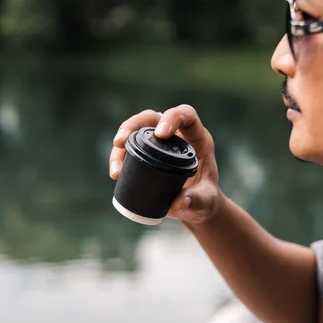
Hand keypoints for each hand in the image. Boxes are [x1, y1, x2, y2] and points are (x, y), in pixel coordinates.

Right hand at [109, 105, 223, 224]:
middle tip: (120, 142)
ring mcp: (159, 144)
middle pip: (151, 117)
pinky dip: (119, 160)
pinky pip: (128, 150)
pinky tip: (115, 174)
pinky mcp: (146, 155)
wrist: (198, 208)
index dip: (173, 117)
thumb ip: (197, 201)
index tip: (161, 134)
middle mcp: (176, 135)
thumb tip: (178, 202)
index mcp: (197, 138)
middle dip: (133, 125)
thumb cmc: (207, 199)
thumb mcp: (207, 201)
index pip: (186, 115)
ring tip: (116, 171)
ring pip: (135, 132)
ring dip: (121, 147)